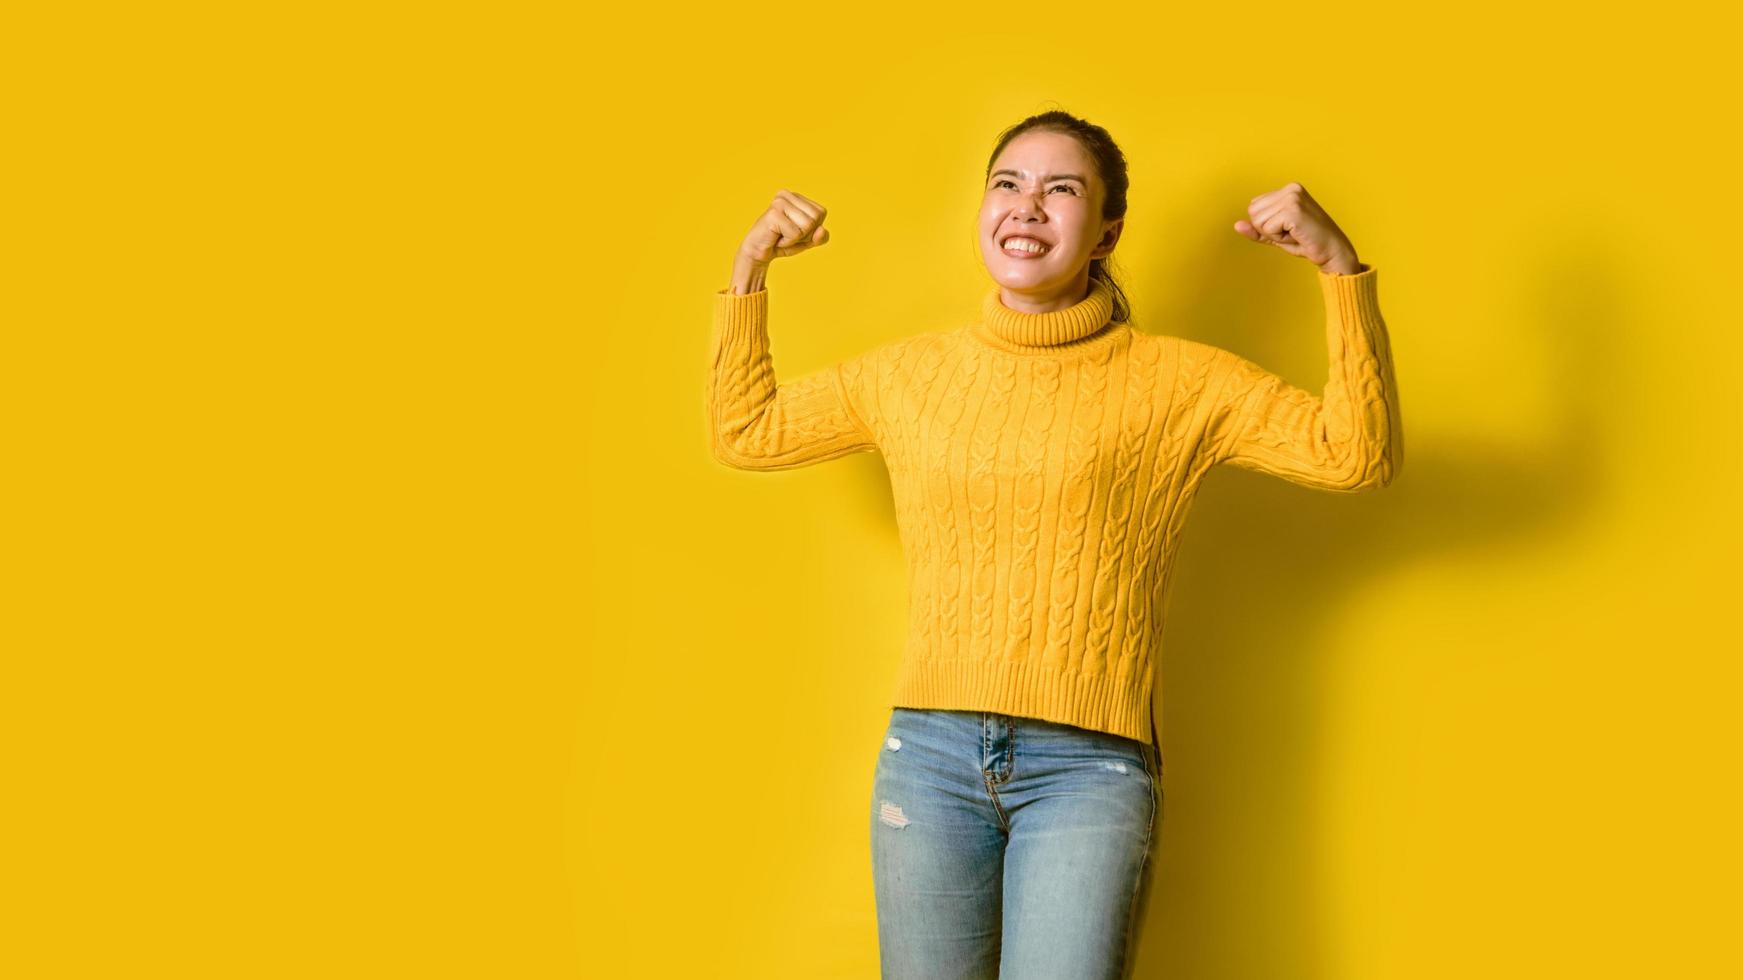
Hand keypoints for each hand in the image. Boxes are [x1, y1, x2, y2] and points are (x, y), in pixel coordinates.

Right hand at [738, 189, 831, 266]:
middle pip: (816, 218)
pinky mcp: (773, 214)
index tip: (795, 230)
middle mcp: (787, 195)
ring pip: (807, 225)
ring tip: (781, 235)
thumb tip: (822, 230)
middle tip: (787, 234)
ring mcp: (779, 203)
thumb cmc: (782, 244)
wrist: (758, 253)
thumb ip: (820, 237)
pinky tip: (776, 238)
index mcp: (796, 196)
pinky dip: (788, 242)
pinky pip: (796, 234)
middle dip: (805, 234)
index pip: (821, 212)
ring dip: (796, 238)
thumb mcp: (807, 241)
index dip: (812, 228)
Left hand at [1233, 182, 1359, 272]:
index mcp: (1288, 189)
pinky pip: (1268, 228)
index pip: (1254, 206)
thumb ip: (1257, 229)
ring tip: (1295, 233)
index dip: (1266, 224)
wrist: (1332, 251)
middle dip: (1268, 229)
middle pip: (1253, 213)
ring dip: (1275, 234)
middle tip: (1292, 232)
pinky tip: (1297, 235)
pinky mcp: (1293, 210)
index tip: (1288, 228)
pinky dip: (1279, 237)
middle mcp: (1291, 189)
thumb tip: (1236, 225)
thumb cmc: (1306, 242)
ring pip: (1259, 221)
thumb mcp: (1277, 234)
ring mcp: (1293, 198)